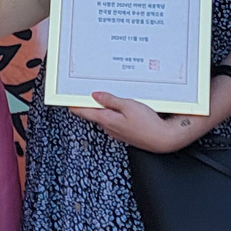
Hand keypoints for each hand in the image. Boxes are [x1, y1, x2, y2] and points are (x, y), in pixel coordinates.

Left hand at [76, 93, 209, 152]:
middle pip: (94, 113)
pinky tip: (119, 107)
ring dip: (102, 108)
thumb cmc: (148, 124)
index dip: (75, 105)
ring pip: (104, 117)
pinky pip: (114, 120)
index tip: (67, 98)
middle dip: (89, 103)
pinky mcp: (125, 132)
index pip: (85, 112)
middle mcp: (109, 127)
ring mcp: (117, 131)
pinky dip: (113, 113)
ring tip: (103, 95)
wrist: (163, 139)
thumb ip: (111, 101)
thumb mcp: (129, 106)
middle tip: (85, 91)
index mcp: (107, 120)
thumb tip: (96, 96)